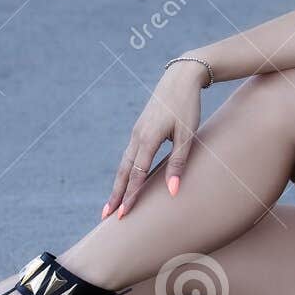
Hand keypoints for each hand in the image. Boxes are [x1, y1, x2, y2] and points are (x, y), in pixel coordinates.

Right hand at [102, 61, 205, 218]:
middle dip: (115, 195)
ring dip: (118, 184)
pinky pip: (130, 155)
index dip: (130, 196)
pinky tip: (127, 180)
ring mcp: (137, 132)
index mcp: (148, 138)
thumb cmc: (188, 106)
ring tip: (112, 203)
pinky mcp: (141, 129)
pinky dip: (125, 171)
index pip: (137, 174)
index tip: (123, 214)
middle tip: (106, 216)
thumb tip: (172, 191)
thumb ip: (178, 163)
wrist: (181, 78)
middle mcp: (138, 136)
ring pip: (125, 164)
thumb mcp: (187, 135)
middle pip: (124, 172)